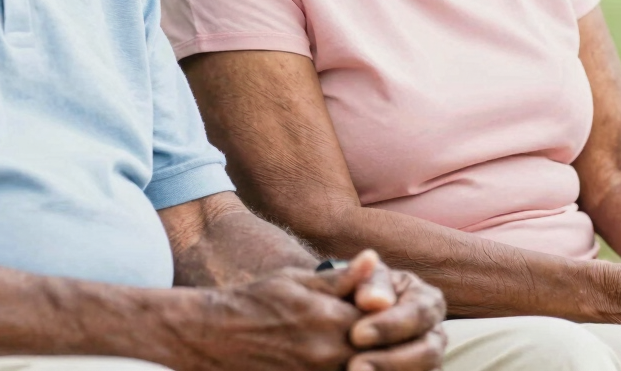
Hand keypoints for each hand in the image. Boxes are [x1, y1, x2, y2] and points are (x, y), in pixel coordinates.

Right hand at [187, 249, 444, 370]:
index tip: (405, 318)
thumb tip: (374, 259)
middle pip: (380, 357)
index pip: (383, 324)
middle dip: (395, 352)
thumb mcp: (298, 280)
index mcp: (332, 320)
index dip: (398, 322)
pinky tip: (353, 365)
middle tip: (404, 344)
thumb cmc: (256, 301)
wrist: (215, 335)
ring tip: (378, 355)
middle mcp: (330, 353)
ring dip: (376, 365)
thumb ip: (341, 278)